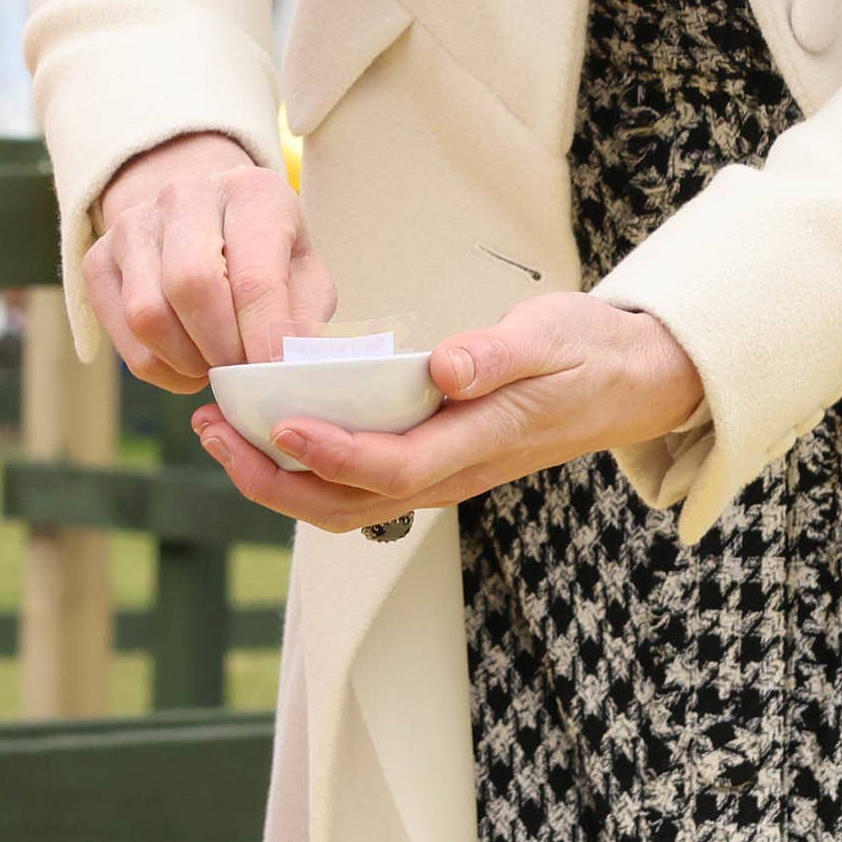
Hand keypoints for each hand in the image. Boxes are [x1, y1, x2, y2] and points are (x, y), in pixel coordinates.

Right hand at [86, 131, 335, 391]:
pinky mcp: (99, 258)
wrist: (208, 221)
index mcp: (251, 191)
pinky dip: (161, 368)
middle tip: (243, 373)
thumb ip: (303, 320)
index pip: (255, 275)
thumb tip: (290, 371)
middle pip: (191, 287)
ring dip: (189, 362)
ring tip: (218, 365)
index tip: (273, 376)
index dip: (265, 336)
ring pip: (149, 316)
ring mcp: (134, 224)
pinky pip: (125, 338)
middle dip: (222, 348)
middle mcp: (186, 194)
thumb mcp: (304, 275)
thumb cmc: (267, 255)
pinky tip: (189, 362)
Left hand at [191, 295, 706, 534]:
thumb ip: (499, 353)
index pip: (391, 468)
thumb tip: (445, 368)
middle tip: (211, 429)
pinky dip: (304, 471)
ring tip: (220, 434)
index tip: (278, 425)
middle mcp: (453, 474)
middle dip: (270, 477)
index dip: (331, 454)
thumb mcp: (553, 335)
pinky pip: (356, 488)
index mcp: (480, 442)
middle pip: (346, 505)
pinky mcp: (433, 464)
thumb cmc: (589, 353)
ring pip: (343, 506)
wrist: (629, 383)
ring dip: (274, 479)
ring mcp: (441, 476)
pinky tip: (271, 434)